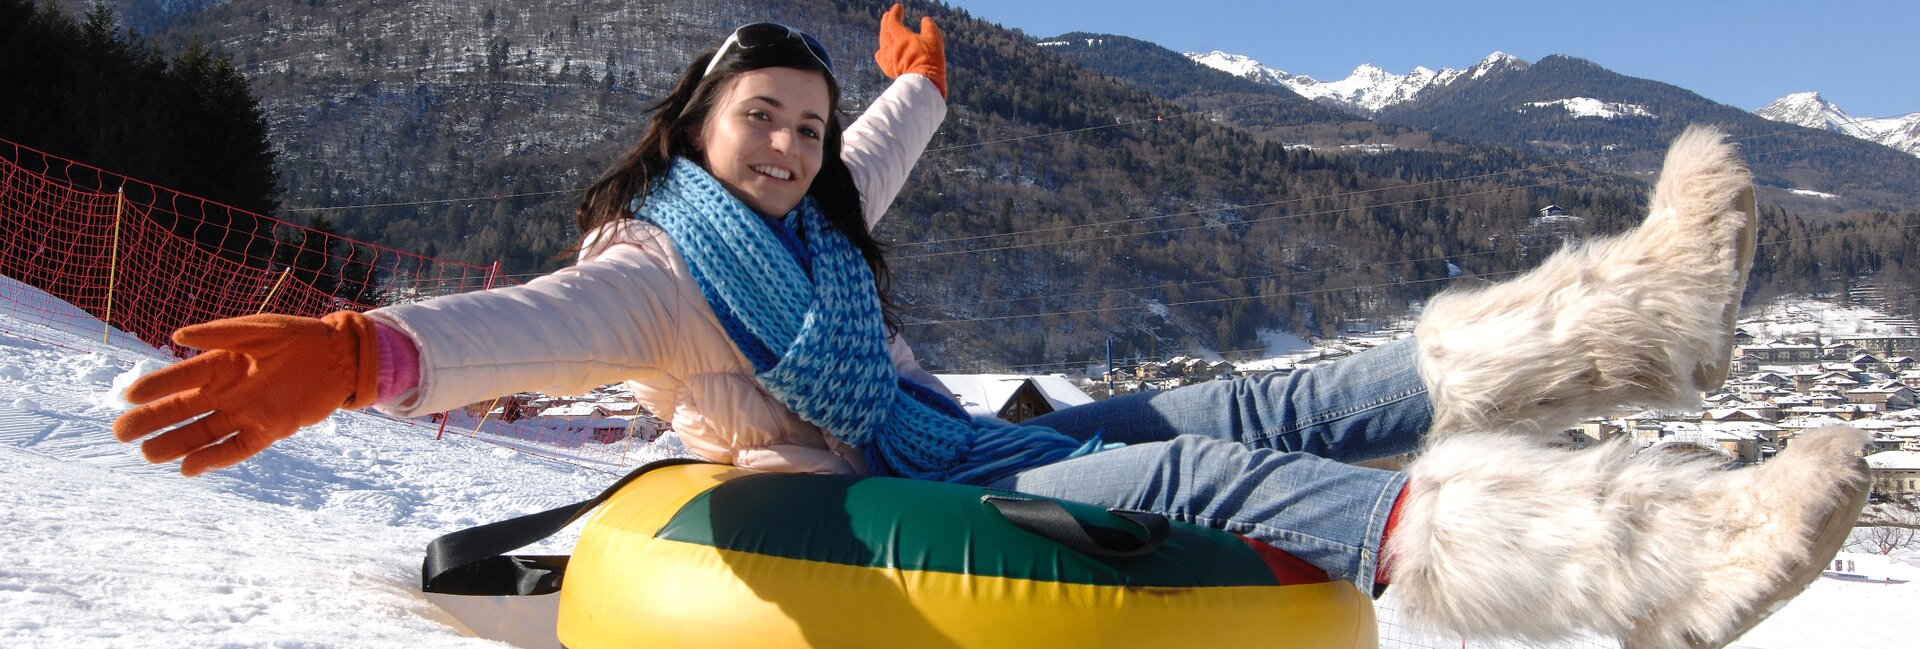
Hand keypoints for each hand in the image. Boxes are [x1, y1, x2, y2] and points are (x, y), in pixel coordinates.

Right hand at [113, 311, 380, 475]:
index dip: (155, 387)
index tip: (128, 396)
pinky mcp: (269, 428)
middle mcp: (228, 391)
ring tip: (148, 455)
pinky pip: (237, 448)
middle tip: (121, 432)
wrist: (340, 356)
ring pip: (203, 433)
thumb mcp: (260, 329)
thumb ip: (221, 332)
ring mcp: (246, 412)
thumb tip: (177, 336)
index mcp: (221, 363)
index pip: (180, 377)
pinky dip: (214, 459)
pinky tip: (189, 469)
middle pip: (183, 410)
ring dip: (176, 444)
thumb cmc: (298, 336)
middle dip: (152, 421)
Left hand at [875, 3, 946, 97]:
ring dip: (883, 34)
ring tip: (886, 31)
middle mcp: (892, 47)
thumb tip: (925, 20)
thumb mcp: (934, 38)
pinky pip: (881, 58)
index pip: (893, 21)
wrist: (925, 81)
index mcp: (902, 37)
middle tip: (887, 16)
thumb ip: (929, 26)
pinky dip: (881, 52)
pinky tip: (881, 51)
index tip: (898, 8)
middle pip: (884, 31)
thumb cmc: (931, 59)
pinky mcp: (890, 70)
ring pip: (882, 43)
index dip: (894, 13)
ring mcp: (890, 59)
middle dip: (886, 21)